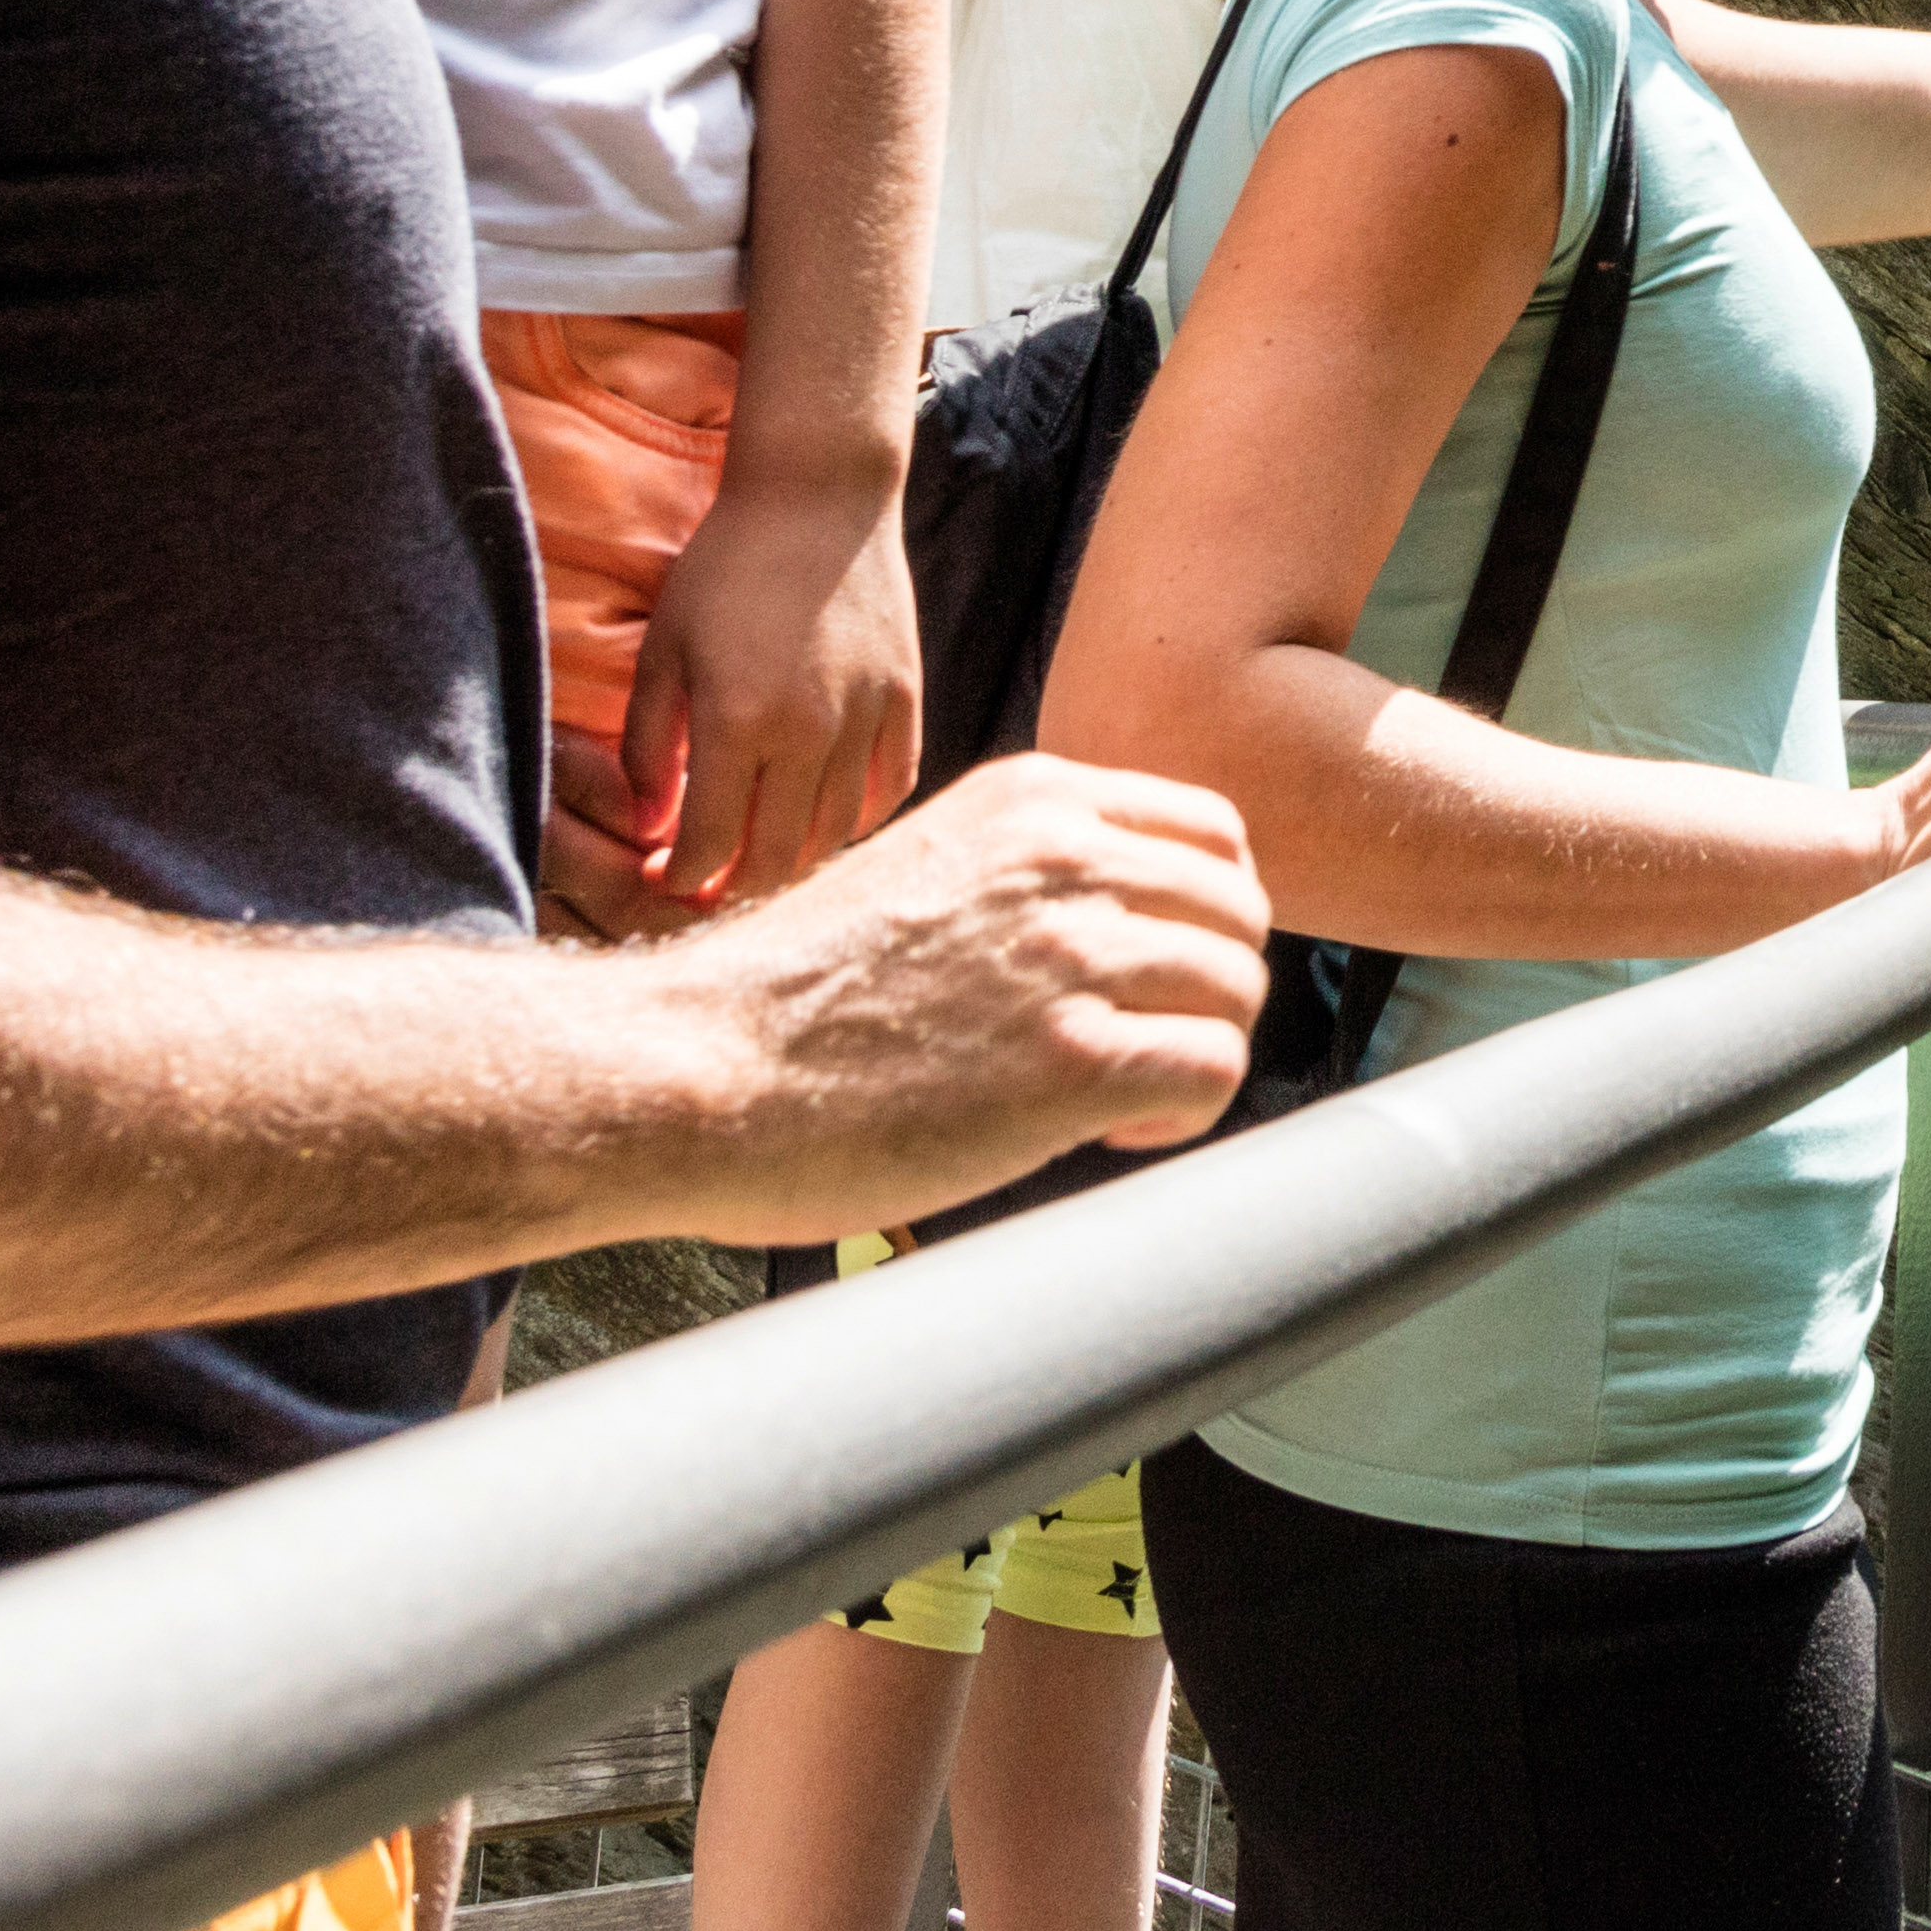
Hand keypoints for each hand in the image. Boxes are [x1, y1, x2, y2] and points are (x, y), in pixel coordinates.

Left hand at [612, 465, 924, 922]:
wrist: (819, 497)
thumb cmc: (725, 568)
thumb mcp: (664, 650)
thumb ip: (649, 746)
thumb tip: (651, 827)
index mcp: (736, 721)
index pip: (709, 844)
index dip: (681, 877)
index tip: (663, 877)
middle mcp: (809, 731)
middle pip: (776, 856)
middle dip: (735, 885)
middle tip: (711, 883)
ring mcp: (867, 716)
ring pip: (836, 833)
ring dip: (796, 860)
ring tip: (764, 855)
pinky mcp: (905, 698)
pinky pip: (891, 788)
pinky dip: (860, 820)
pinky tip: (828, 818)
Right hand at [647, 752, 1270, 1233]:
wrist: (689, 1069)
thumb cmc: (788, 998)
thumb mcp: (923, 868)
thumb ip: (1025, 875)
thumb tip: (1121, 925)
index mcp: (1033, 801)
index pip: (1212, 834)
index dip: (1203, 915)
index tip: (1156, 975)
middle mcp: (1065, 857)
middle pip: (1240, 911)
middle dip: (1207, 988)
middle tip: (1141, 1046)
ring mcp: (1070, 953)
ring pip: (1238, 988)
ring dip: (1196, 1051)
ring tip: (1117, 1095)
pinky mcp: (1070, 1059)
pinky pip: (1213, 1070)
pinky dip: (1183, 1113)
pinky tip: (1113, 1130)